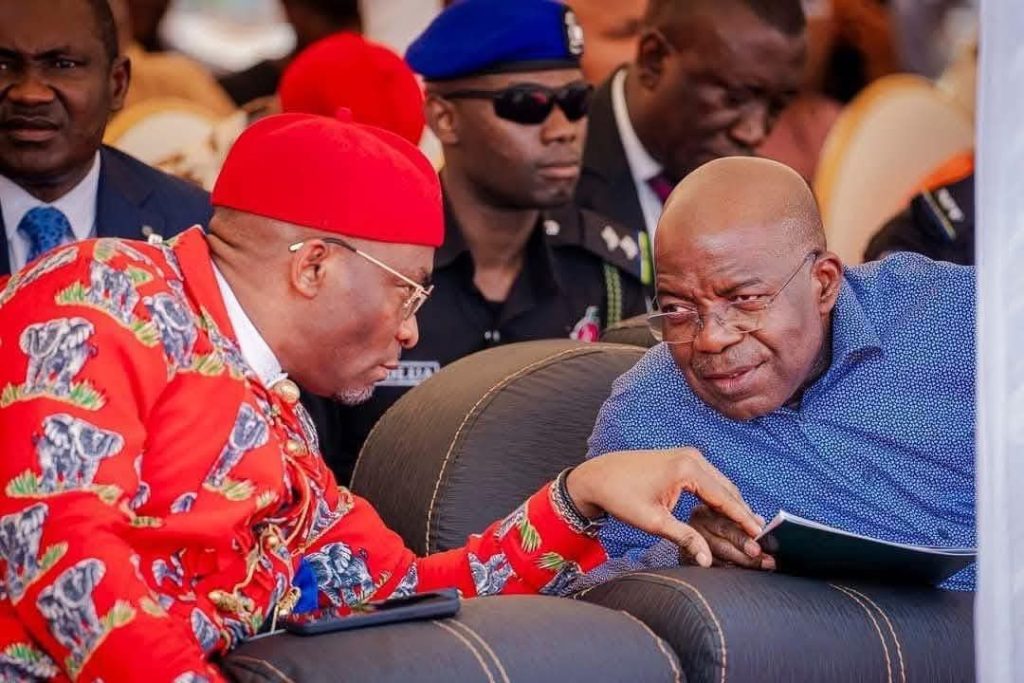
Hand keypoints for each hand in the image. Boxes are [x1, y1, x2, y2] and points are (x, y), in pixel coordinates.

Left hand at [565, 448, 761, 567]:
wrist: (598, 476)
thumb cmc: (620, 496)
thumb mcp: (653, 522)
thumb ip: (684, 538)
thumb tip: (707, 560)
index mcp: (686, 468)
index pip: (725, 497)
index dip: (743, 518)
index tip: (761, 535)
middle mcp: (691, 456)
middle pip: (727, 488)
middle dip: (742, 512)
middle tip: (759, 536)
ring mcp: (688, 455)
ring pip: (720, 483)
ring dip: (732, 504)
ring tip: (747, 528)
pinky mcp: (683, 459)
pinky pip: (709, 479)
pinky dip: (719, 495)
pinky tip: (726, 513)